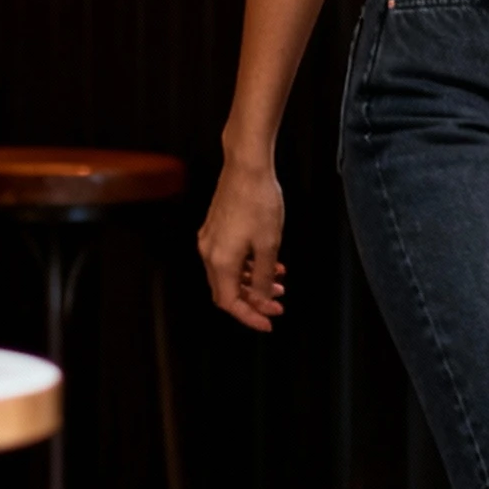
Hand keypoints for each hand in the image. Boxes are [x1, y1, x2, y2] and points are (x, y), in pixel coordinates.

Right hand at [198, 155, 286, 333]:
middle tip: (277, 305)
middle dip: (254, 300)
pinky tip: (268, 263)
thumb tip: (261, 296)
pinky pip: (229, 257)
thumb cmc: (259, 201)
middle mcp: (209, 252)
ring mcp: (211, 239)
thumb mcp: (269, 245)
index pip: (229, 302)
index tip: (268, 322)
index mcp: (220, 261)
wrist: (247, 167)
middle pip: (228, 290)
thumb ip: (263, 276)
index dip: (249, 316)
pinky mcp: (216, 227)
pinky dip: (248, 265)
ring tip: (278, 283)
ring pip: (230, 273)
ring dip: (253, 282)